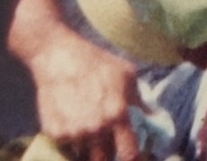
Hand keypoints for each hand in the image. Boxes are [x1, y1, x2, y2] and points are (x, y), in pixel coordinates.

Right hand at [27, 27, 141, 160]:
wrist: (58, 55)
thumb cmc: (96, 61)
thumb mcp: (126, 74)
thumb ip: (140, 100)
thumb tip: (152, 118)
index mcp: (117, 114)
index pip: (129, 153)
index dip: (132, 158)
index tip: (132, 158)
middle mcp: (96, 128)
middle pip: (104, 160)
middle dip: (109, 155)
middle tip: (109, 144)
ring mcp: (73, 133)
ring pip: (85, 155)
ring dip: (89, 148)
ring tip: (90, 129)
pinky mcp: (54, 133)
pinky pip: (67, 147)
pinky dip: (72, 141)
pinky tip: (73, 122)